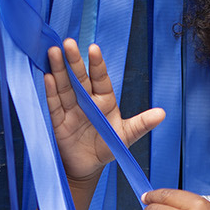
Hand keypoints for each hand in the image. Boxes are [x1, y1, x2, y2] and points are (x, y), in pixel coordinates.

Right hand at [45, 39, 163, 184]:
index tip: (94, 49)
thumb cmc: (109, 147)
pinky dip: (50, 91)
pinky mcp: (58, 120)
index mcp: (104, 100)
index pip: (101, 79)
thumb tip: (162, 114)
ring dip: (58, 70)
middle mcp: (86, 100)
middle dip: (74, 61)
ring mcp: (71, 109)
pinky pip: (54, 104)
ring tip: (53, 52)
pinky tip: (47, 76)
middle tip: (68, 43)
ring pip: (64, 86)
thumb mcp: (126, 136)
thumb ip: (142, 124)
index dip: (97, 64)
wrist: (88, 166)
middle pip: (80, 78)